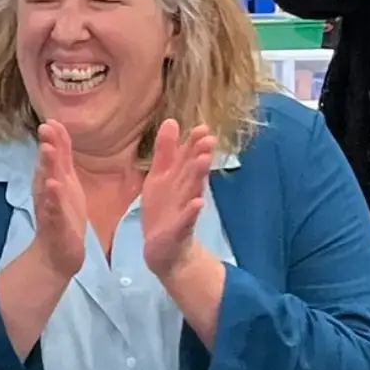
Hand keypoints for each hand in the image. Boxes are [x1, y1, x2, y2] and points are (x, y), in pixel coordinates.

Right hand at [28, 120, 88, 280]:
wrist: (58, 253)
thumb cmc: (62, 215)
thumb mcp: (65, 182)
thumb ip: (62, 158)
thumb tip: (57, 131)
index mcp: (54, 179)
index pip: (54, 155)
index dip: (54, 137)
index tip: (52, 119)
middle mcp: (48, 190)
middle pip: (47, 166)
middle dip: (48, 147)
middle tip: (46, 128)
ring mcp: (50, 207)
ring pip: (48, 185)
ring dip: (47, 168)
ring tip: (47, 152)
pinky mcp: (55, 225)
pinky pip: (53, 210)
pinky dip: (52, 199)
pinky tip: (53, 188)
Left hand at [139, 118, 217, 280]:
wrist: (163, 249)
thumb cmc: (164, 208)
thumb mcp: (160, 176)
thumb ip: (166, 151)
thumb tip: (172, 121)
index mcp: (178, 178)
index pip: (188, 157)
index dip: (194, 143)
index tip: (202, 128)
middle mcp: (185, 191)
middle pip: (192, 171)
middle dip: (199, 155)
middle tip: (209, 139)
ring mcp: (184, 210)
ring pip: (192, 190)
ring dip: (198, 176)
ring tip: (204, 161)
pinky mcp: (179, 229)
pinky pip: (186, 219)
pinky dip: (192, 211)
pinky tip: (199, 203)